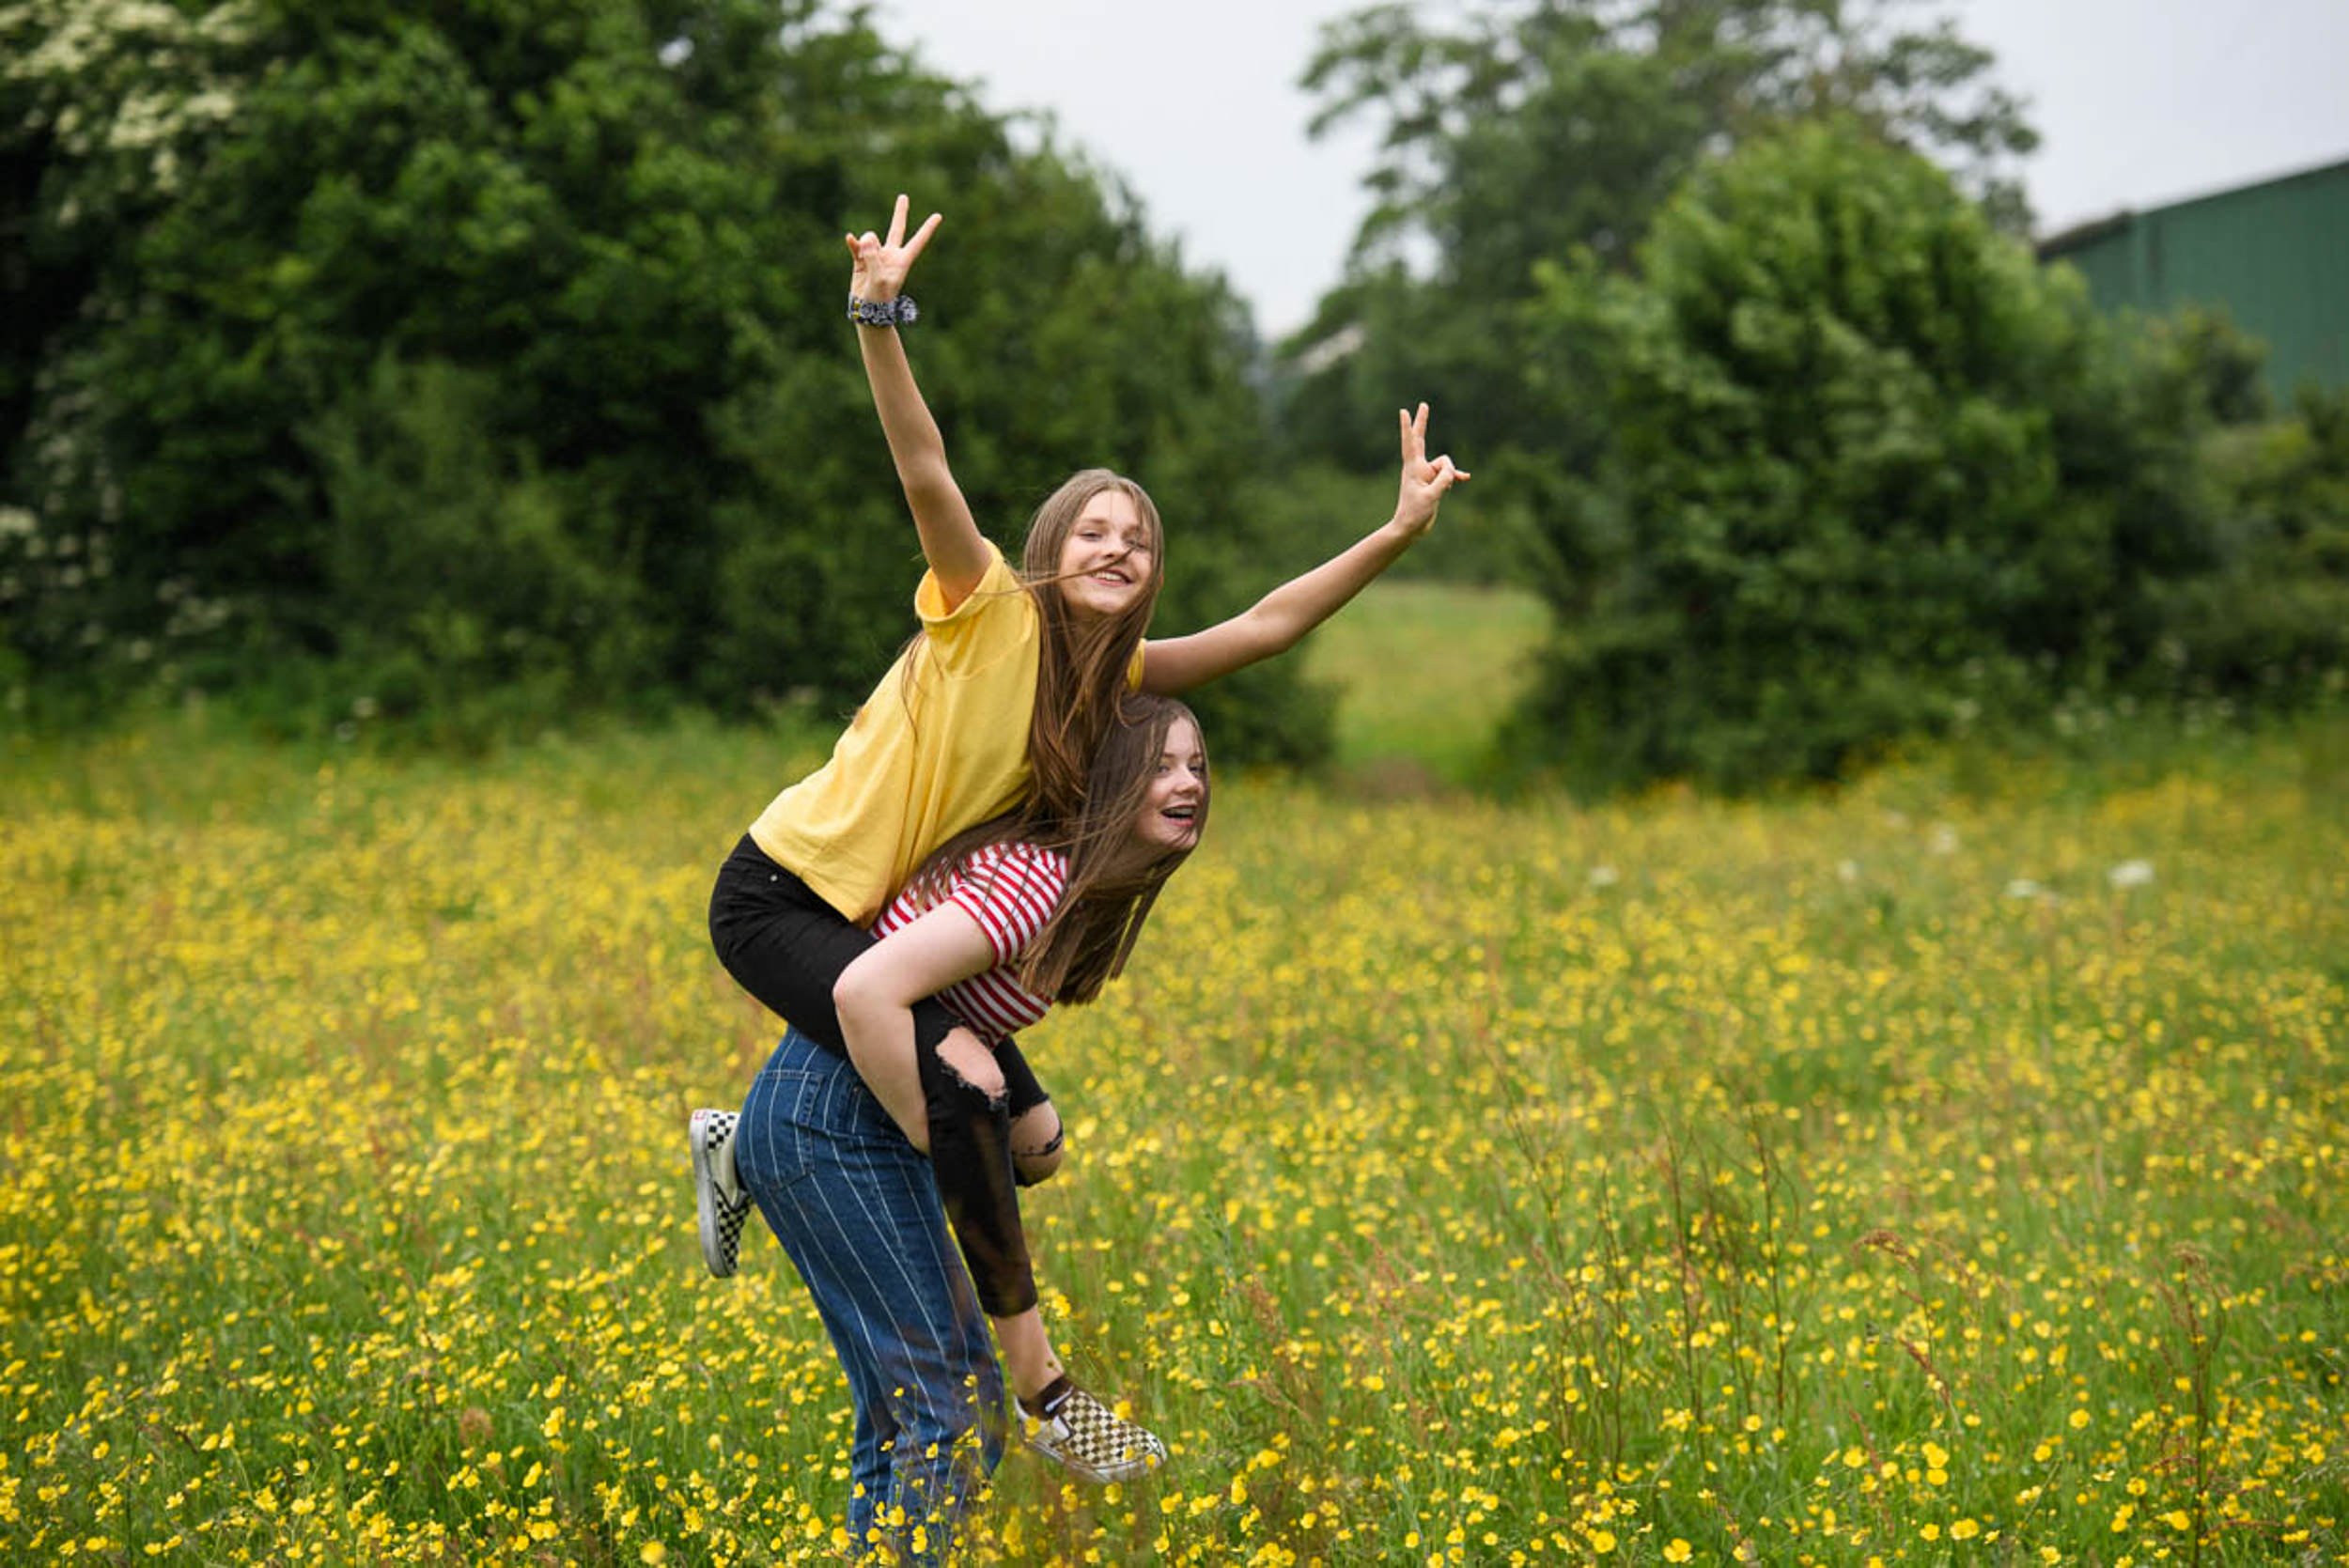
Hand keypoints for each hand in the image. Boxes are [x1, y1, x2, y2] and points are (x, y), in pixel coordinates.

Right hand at [845, 193, 940, 303]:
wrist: (868, 311)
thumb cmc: (879, 298)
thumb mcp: (879, 278)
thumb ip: (873, 256)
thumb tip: (865, 238)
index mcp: (902, 260)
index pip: (918, 240)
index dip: (928, 228)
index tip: (938, 216)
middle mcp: (890, 255)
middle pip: (896, 229)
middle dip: (900, 213)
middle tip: (904, 197)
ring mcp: (875, 256)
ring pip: (870, 238)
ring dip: (865, 244)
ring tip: (865, 262)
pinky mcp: (861, 260)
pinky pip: (856, 245)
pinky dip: (853, 242)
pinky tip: (849, 239)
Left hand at [1394, 402, 1469, 535]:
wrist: (1410, 528)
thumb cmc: (1415, 513)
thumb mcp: (1432, 495)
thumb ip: (1445, 479)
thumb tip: (1453, 470)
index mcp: (1414, 467)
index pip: (1411, 442)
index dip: (1408, 426)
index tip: (1404, 411)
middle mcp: (1418, 467)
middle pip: (1421, 439)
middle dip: (1423, 422)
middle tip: (1423, 405)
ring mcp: (1425, 474)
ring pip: (1444, 464)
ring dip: (1450, 473)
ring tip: (1448, 487)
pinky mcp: (1432, 483)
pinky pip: (1447, 474)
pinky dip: (1455, 476)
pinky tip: (1466, 478)